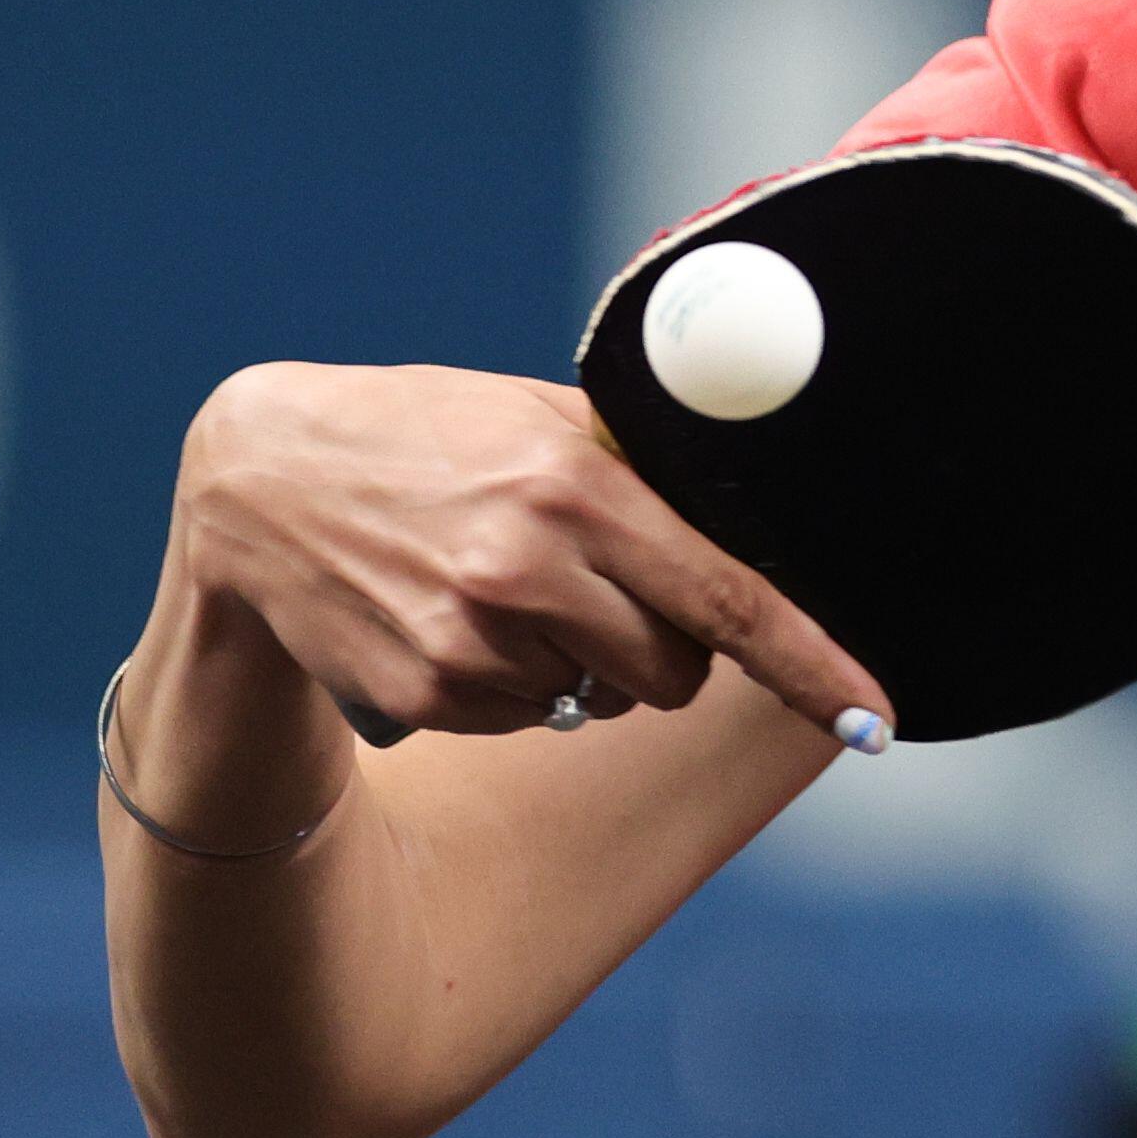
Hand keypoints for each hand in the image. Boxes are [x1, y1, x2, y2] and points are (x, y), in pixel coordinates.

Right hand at [173, 362, 887, 739]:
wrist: (262, 481)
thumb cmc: (431, 438)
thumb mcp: (536, 418)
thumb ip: (639, 469)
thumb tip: (755, 519)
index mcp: (578, 487)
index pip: (727, 597)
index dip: (811, 664)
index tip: (875, 714)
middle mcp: (528, 569)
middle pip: (675, 672)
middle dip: (663, 650)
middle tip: (602, 591)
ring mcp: (471, 639)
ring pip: (598, 700)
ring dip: (578, 664)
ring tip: (504, 589)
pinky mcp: (424, 691)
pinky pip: (524, 719)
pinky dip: (510, 684)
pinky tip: (452, 619)